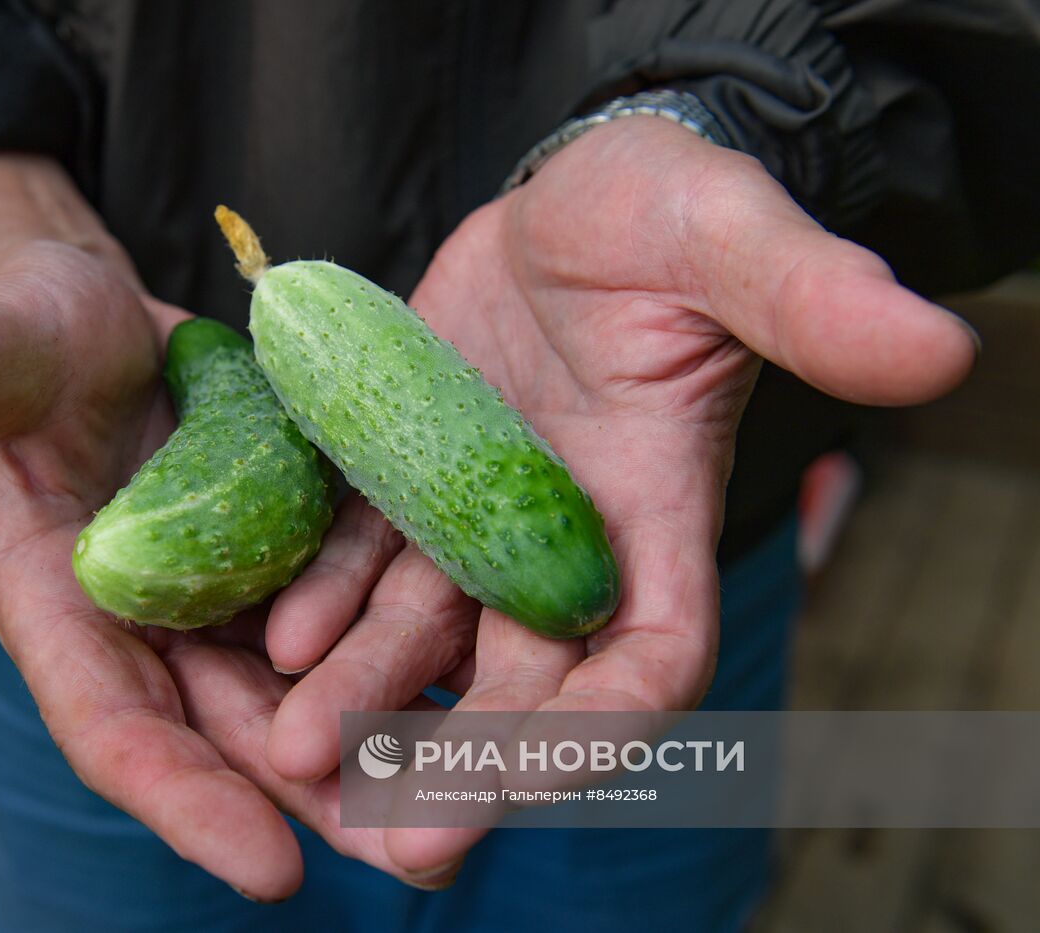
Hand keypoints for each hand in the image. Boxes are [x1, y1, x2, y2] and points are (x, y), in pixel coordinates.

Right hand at [0, 155, 439, 898]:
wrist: (98, 324)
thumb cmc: (27, 334)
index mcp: (58, 600)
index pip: (113, 721)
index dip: (181, 795)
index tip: (268, 870)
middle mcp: (147, 622)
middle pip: (228, 734)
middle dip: (313, 803)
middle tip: (410, 856)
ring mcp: (223, 595)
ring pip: (301, 693)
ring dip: (379, 750)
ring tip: (469, 801)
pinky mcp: (285, 554)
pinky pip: (350, 619)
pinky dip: (406, 658)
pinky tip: (486, 681)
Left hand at [263, 117, 976, 873]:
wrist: (569, 195)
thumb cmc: (667, 206)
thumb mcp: (730, 237)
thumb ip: (811, 296)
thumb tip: (936, 348)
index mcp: (656, 507)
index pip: (649, 653)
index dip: (601, 724)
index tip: (534, 774)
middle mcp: (564, 535)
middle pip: (522, 677)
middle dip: (464, 761)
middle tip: (400, 842)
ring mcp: (477, 510)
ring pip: (423, 630)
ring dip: (365, 695)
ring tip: (296, 750)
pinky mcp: (406, 471)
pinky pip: (361, 555)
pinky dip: (324, 599)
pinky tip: (277, 637)